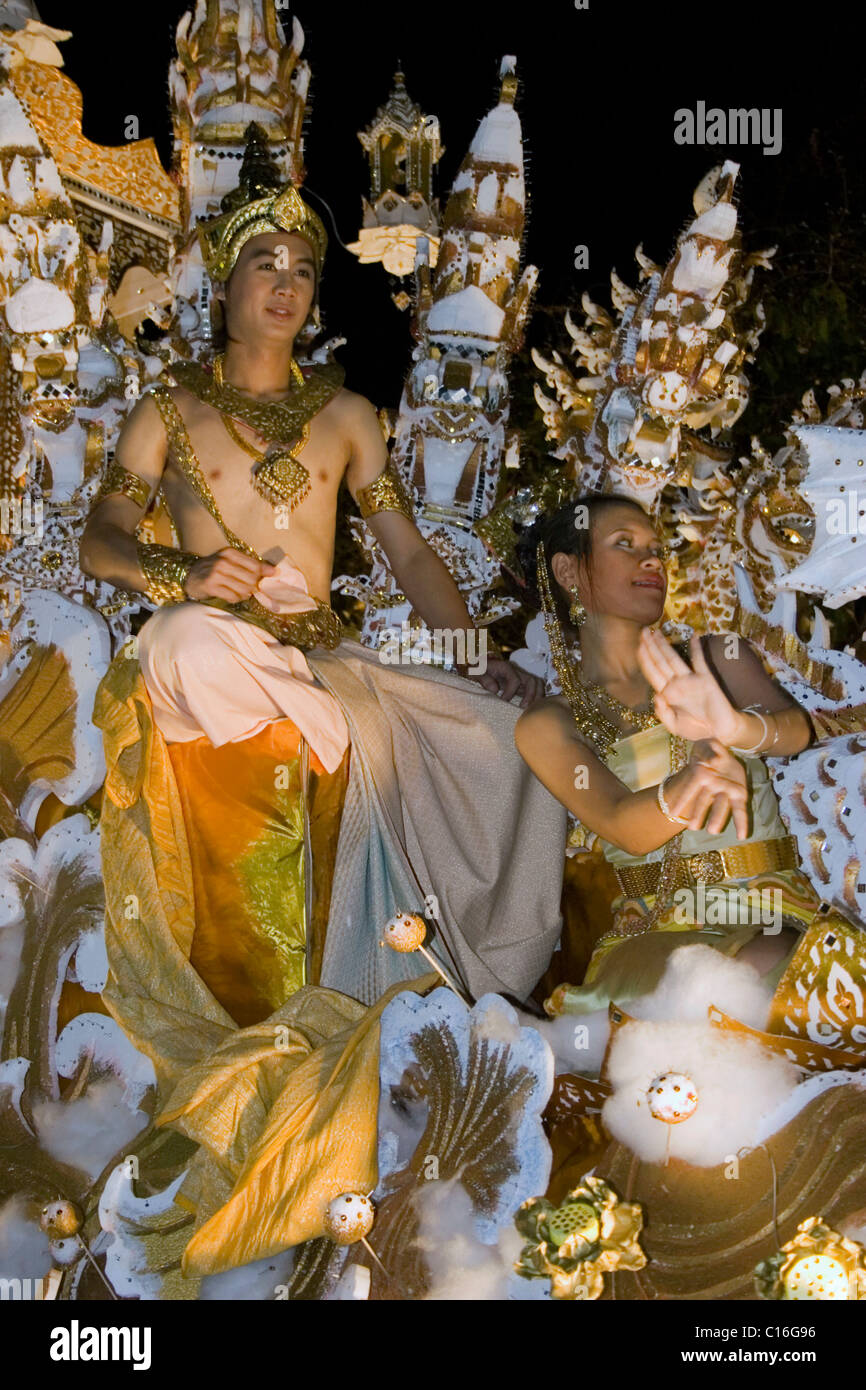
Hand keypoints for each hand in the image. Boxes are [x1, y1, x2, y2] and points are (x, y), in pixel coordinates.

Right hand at [185, 547, 275, 602]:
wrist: (189, 576)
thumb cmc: (214, 570)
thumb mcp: (230, 561)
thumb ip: (250, 565)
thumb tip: (274, 571)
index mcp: (230, 553)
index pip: (255, 565)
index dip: (263, 573)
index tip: (268, 577)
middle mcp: (223, 561)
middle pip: (251, 579)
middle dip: (253, 586)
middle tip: (249, 589)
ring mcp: (215, 574)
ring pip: (243, 589)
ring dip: (245, 594)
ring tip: (241, 593)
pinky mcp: (210, 586)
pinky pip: (232, 597)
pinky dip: (235, 599)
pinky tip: (231, 596)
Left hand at [463, 657, 543, 708]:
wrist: (477, 667)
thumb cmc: (475, 670)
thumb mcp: (474, 672)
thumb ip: (483, 678)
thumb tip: (495, 689)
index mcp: (505, 667)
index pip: (515, 680)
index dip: (510, 692)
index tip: (503, 701)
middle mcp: (515, 671)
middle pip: (532, 680)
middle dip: (530, 695)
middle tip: (523, 708)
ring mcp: (520, 678)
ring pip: (537, 684)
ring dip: (537, 697)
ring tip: (530, 709)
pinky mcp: (521, 685)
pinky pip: (535, 689)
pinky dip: (536, 698)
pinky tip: (530, 709)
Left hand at [638, 627, 740, 744]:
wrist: (720, 732)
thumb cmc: (697, 730)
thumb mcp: (675, 727)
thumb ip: (663, 713)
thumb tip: (656, 695)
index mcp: (667, 694)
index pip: (652, 672)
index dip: (645, 659)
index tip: (638, 645)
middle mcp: (677, 683)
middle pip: (660, 662)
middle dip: (650, 647)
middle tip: (643, 631)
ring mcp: (691, 679)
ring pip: (674, 659)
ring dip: (665, 645)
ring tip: (656, 632)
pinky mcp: (706, 679)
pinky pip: (700, 661)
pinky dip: (697, 649)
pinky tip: (694, 636)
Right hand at [664, 737, 749, 838]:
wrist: (726, 755)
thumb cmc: (710, 750)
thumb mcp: (707, 745)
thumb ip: (709, 752)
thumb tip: (712, 762)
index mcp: (701, 775)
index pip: (690, 789)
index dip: (682, 800)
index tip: (673, 812)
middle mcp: (712, 787)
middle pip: (703, 800)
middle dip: (697, 813)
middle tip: (692, 827)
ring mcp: (725, 792)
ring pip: (720, 806)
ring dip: (716, 818)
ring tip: (712, 831)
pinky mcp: (739, 795)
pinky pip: (740, 810)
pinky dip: (741, 823)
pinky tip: (742, 836)